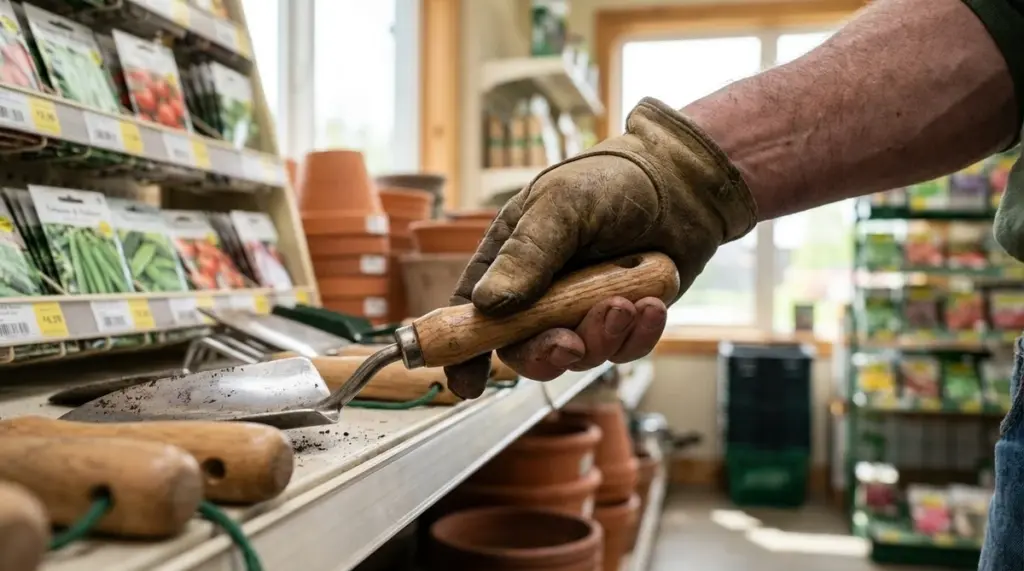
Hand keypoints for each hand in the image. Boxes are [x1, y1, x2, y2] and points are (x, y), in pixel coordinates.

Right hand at [445, 97, 757, 397]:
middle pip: (523, 351)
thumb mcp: (560, 206)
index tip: (465, 383)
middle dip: (546, 354)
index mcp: (507, 263)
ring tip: (626, 301)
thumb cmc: (610, 182)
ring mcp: (582, 313)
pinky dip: (637, 336)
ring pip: (578, 357)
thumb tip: (488, 305)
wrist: (682, 184)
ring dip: (601, 337)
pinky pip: (623, 352)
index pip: (471, 315)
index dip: (463, 351)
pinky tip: (651, 305)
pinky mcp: (624, 324)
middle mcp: (539, 296)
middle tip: (570, 344)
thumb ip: (526, 254)